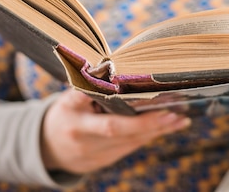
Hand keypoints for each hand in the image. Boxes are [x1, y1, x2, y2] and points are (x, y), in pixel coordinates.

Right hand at [40, 89, 190, 173]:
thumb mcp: (69, 99)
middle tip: (178, 115)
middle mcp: (91, 145)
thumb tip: (111, 68)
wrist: (48, 148)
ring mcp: (100, 156)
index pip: (112, 126)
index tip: (162, 110)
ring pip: (134, 143)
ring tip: (180, 119)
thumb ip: (89, 87)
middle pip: (128, 136)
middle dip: (155, 125)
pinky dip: (149, 135)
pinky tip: (167, 126)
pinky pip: (131, 147)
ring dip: (158, 131)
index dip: (139, 121)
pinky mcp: (108, 160)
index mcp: (79, 127)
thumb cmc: (63, 115)